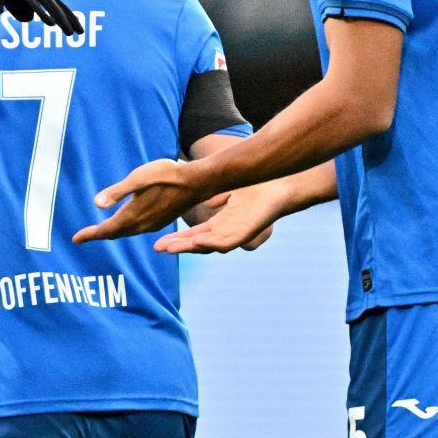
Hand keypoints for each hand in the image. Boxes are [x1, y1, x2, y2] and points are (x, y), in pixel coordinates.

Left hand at [72, 157, 216, 242]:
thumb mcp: (138, 178)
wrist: (196, 182)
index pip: (106, 230)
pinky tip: (124, 223)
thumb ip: (117, 192)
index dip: (89, 234)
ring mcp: (153, 224)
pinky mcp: (160, 221)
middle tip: (82, 236)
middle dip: (98, 234)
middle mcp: (142, 225)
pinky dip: (125, 229)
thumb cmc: (166, 175)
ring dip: (112, 232)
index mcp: (133, 216)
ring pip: (126, 232)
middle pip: (115, 233)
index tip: (75, 239)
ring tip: (99, 231)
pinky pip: (137, 230)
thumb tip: (96, 204)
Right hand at [155, 182, 281, 253]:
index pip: (194, 235)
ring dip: (190, 248)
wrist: (280, 189)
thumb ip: (215, 195)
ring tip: (171, 248)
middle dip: (177, 246)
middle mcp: (225, 232)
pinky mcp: (246, 234)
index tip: (159, 242)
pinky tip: (198, 242)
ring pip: (208, 246)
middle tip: (157, 248)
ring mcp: (235, 234)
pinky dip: (212, 244)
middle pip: (196, 243)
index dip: (177, 239)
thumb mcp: (228, 190)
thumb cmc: (257, 189)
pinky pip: (226, 243)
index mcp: (220, 224)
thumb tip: (206, 201)